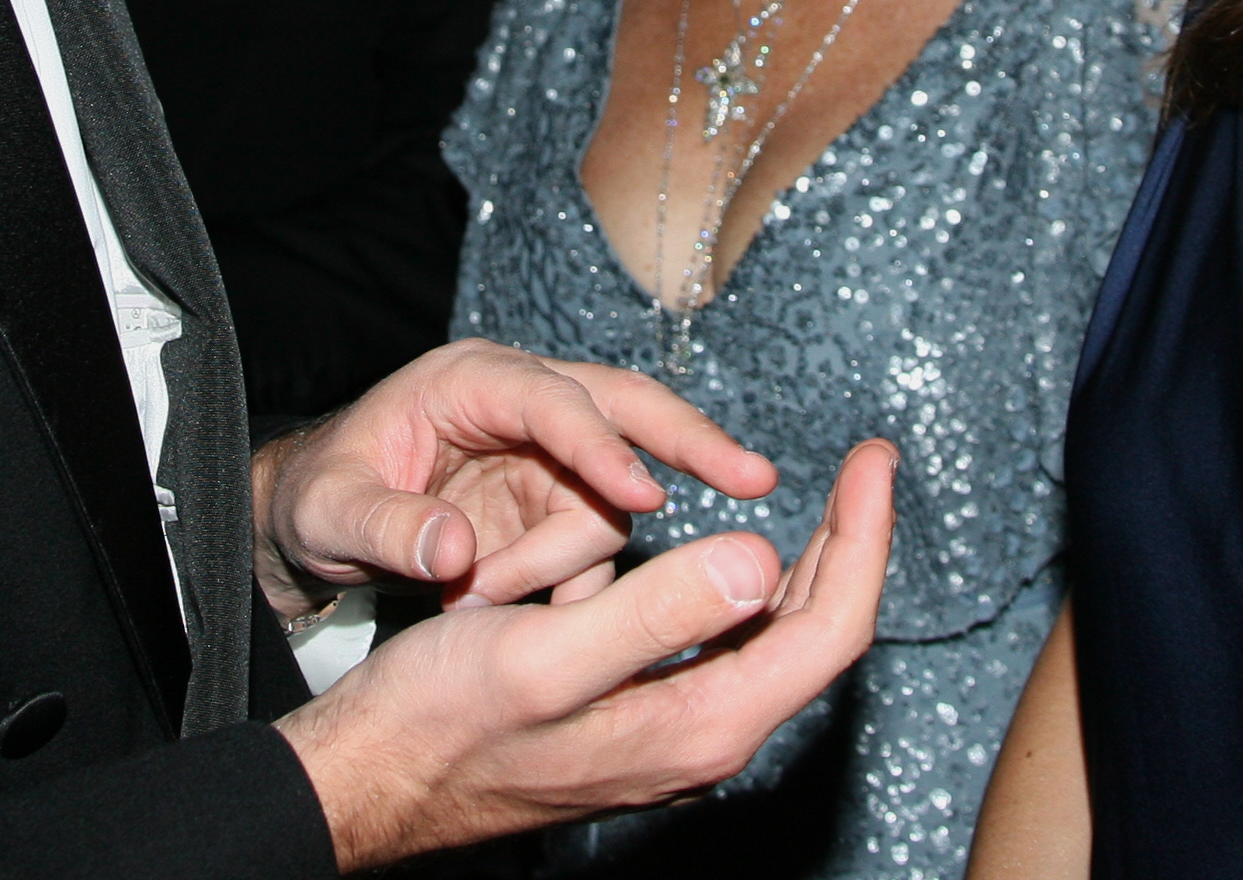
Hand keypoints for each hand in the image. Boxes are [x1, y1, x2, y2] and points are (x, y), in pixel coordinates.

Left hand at [255, 339, 781, 616]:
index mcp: (470, 380)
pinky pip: (598, 540)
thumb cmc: (318, 497)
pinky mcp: (558, 500)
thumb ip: (387, 529)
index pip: (555, 400)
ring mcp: (548, 453)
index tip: (644, 497)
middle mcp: (523, 403)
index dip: (601, 445)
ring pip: (611, 497)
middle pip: (628, 407)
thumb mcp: (330, 512)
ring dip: (565, 562)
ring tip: (476, 598)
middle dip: (691, 442)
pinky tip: (531, 611)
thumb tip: (452, 553)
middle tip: (756, 480)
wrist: (313, 520)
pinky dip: (577, 582)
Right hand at [277, 439, 896, 868]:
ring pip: (767, 641)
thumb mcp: (543, 655)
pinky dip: (734, 589)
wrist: (369, 780)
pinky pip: (715, 649)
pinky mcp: (637, 724)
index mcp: (697, 724)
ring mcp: (671, 736)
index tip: (874, 462)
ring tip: (822, 500)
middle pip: (811, 635)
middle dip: (849, 544)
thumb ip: (655, 613)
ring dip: (800, 566)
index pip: (826, 626)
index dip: (862, 537)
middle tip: (866, 466)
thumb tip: (763, 561)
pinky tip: (715, 552)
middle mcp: (699, 739)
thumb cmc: (437, 721)